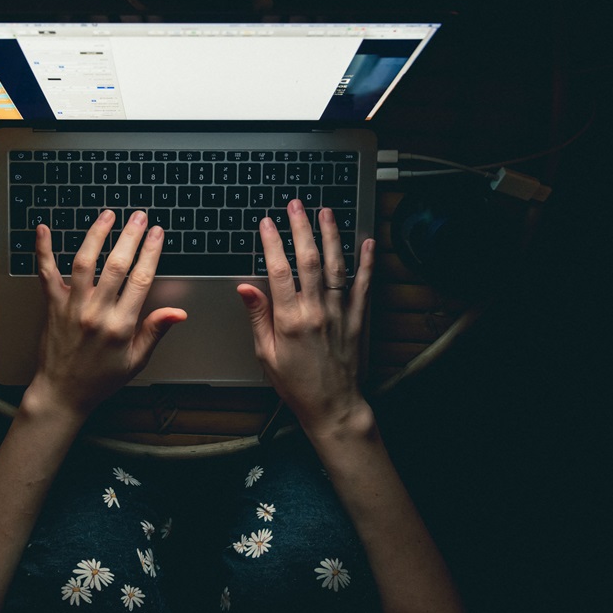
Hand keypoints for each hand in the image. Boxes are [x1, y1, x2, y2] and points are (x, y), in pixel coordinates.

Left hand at [26, 209, 186, 419]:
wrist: (63, 393)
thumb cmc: (101, 379)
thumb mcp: (136, 360)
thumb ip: (155, 331)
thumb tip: (179, 313)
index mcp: (121, 326)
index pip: (140, 280)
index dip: (151, 252)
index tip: (157, 233)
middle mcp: (96, 313)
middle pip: (116, 265)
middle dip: (130, 236)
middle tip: (139, 216)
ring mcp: (72, 307)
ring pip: (84, 262)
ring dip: (96, 235)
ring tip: (108, 215)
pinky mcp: (52, 306)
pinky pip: (46, 273)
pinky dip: (43, 250)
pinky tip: (43, 229)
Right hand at [238, 199, 375, 439]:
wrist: (332, 406)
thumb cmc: (296, 386)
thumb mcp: (266, 355)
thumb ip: (259, 317)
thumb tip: (246, 288)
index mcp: (290, 321)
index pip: (279, 271)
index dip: (272, 243)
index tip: (266, 223)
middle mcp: (317, 312)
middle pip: (309, 260)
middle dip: (301, 228)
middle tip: (296, 205)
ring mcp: (340, 313)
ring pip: (336, 266)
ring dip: (331, 236)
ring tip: (326, 212)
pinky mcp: (357, 319)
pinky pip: (363, 286)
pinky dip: (366, 263)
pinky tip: (366, 243)